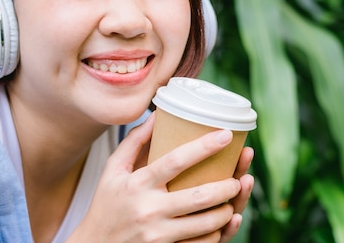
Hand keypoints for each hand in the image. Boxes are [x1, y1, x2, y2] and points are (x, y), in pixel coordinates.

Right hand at [68, 113, 249, 242]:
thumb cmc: (106, 204)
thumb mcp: (113, 170)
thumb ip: (134, 141)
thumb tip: (157, 114)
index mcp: (138, 183)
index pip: (176, 160)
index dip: (204, 147)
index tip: (226, 135)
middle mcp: (149, 209)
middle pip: (199, 196)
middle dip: (227, 186)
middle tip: (238, 177)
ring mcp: (157, 234)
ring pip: (205, 224)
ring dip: (226, 211)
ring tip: (232, 201)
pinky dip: (215, 234)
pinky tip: (220, 225)